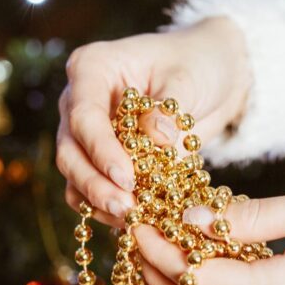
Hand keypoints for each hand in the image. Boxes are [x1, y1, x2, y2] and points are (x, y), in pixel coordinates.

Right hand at [57, 17, 249, 227]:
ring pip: (75, 175)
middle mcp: (79, 100)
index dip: (101, 151)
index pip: (84, 115)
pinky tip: (135, 220)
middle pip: (71, 150)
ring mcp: (87, 131)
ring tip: (134, 219)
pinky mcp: (102, 158)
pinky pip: (91, 189)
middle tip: (127, 208)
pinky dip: (107, 207)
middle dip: (95, 184)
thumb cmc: (198, 64)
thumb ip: (168, 109)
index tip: (127, 178)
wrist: (213, 75)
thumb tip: (155, 138)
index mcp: (92, 68)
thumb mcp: (188, 78)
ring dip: (98, 201)